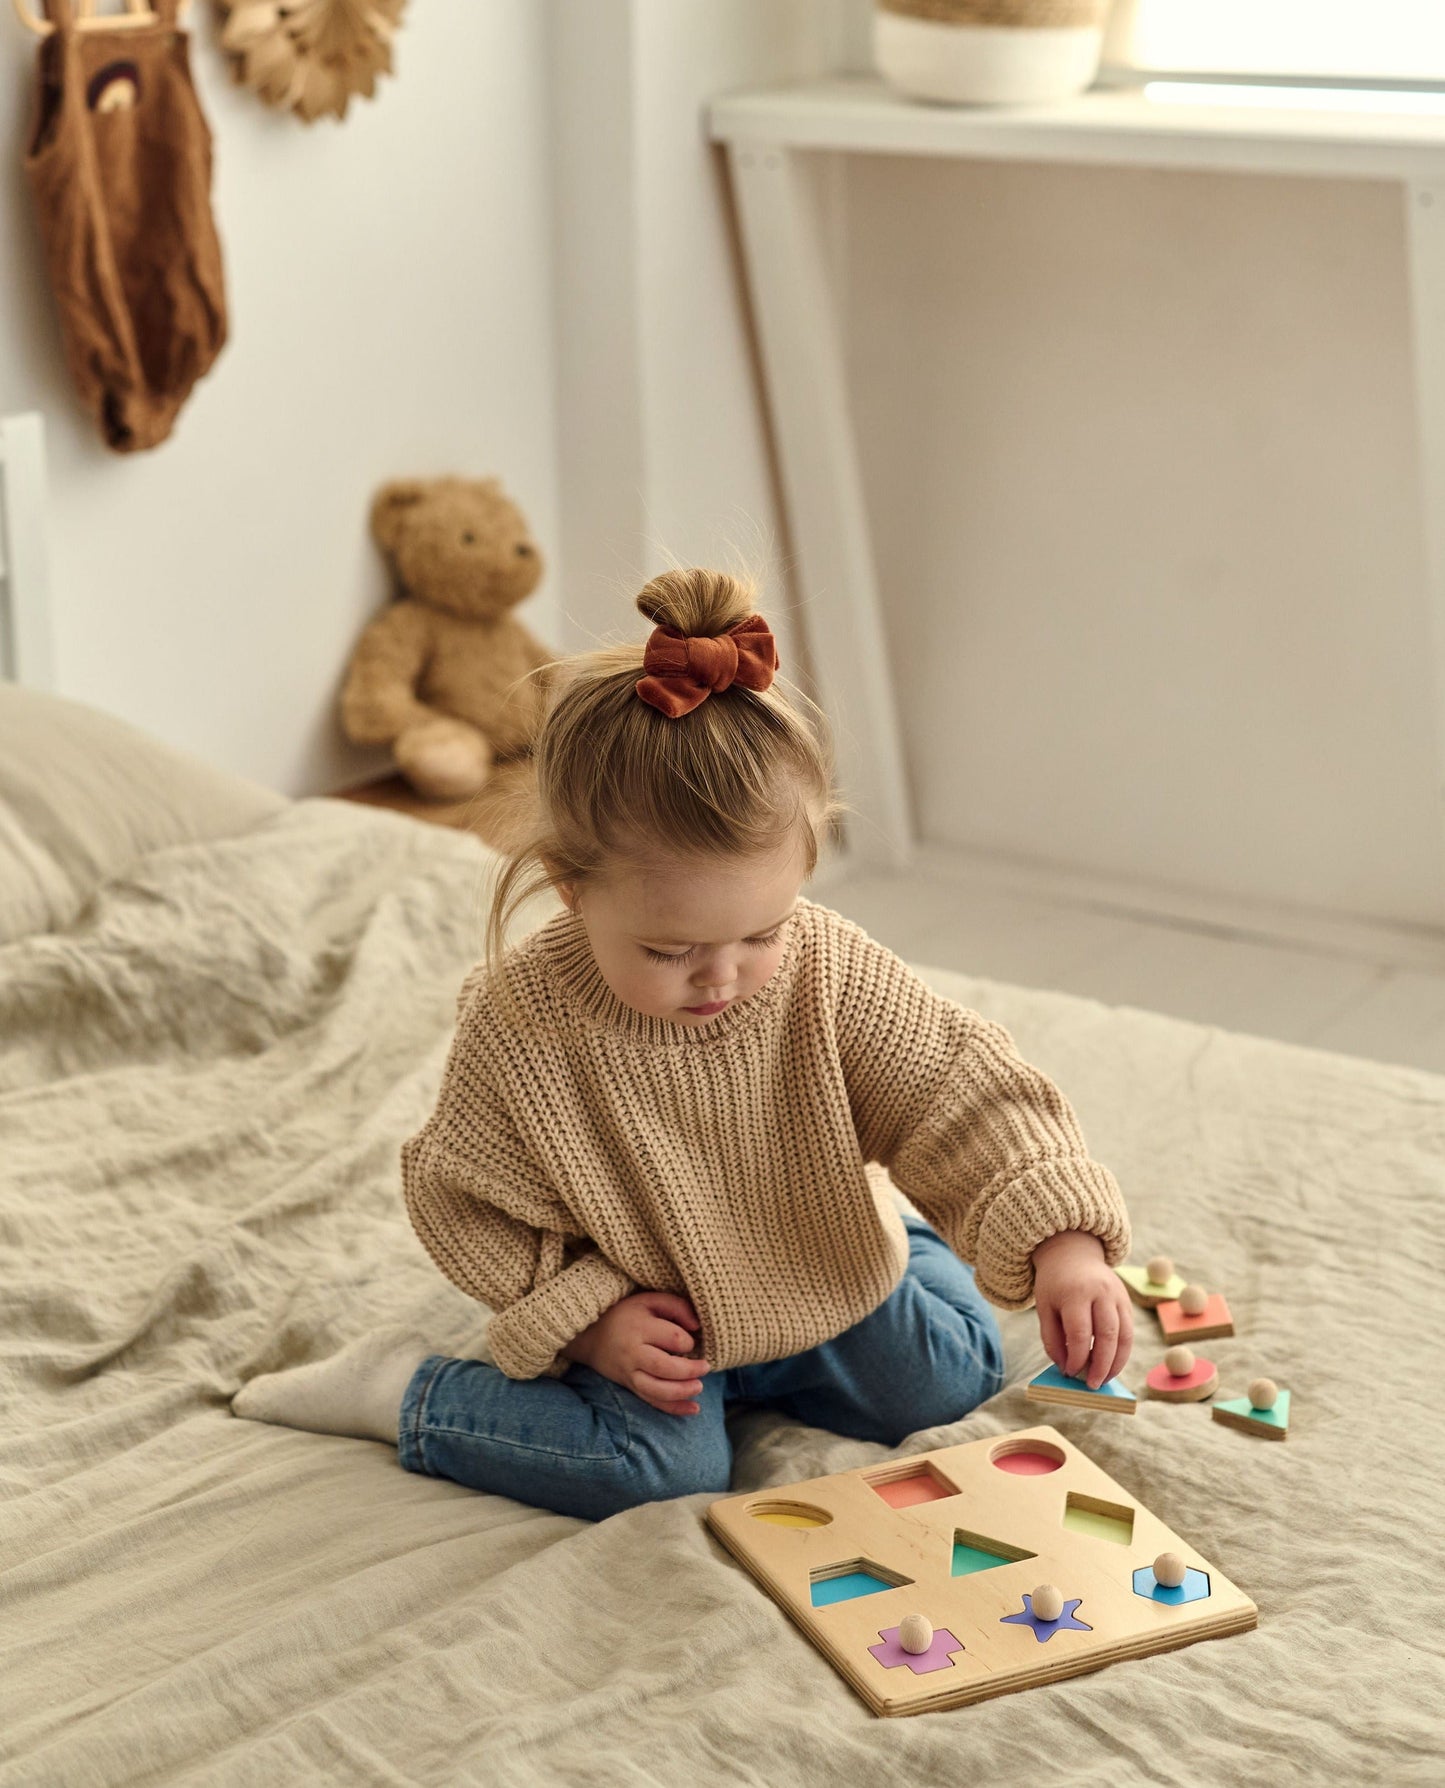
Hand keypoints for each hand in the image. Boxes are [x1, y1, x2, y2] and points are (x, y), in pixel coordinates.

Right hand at [562, 1291, 709, 1417]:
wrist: (590, 1335)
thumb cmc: (627, 1314)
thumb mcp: (649, 1300)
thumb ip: (676, 1306)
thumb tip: (697, 1325)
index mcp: (640, 1327)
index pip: (673, 1338)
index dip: (689, 1341)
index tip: (692, 1339)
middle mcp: (633, 1352)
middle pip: (664, 1367)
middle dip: (689, 1370)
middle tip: (706, 1367)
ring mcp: (629, 1372)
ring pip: (656, 1389)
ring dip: (682, 1392)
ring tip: (699, 1387)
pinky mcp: (629, 1385)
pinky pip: (651, 1400)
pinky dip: (673, 1408)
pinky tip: (693, 1408)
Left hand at [1031, 1231, 1132, 1389]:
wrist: (1073, 1253)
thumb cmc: (1055, 1284)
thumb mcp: (1044, 1307)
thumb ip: (1052, 1339)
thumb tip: (1065, 1368)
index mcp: (1076, 1292)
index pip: (1080, 1332)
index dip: (1077, 1357)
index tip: (1070, 1373)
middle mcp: (1101, 1292)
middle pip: (1107, 1335)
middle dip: (1101, 1365)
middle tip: (1092, 1385)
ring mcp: (1118, 1296)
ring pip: (1125, 1336)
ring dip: (1117, 1363)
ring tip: (1104, 1380)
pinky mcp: (1127, 1301)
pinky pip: (1129, 1332)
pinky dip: (1122, 1352)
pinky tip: (1111, 1365)